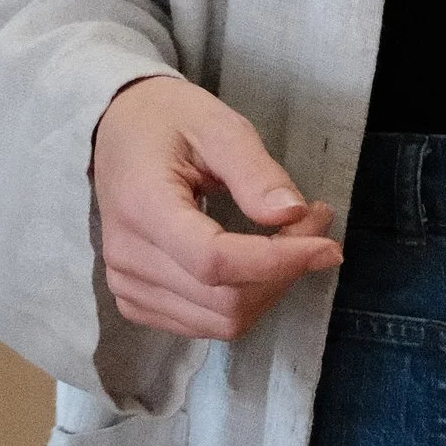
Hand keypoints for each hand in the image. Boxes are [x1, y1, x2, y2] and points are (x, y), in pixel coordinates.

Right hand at [92, 75, 341, 339]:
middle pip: (225, 300)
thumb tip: (292, 213)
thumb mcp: (217, 124)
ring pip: (222, 321)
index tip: (328, 245)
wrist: (117, 131)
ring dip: (271, 288)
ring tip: (292, 238)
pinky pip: (204, 325)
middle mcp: (127, 257)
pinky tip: (257, 263)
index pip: (214, 261)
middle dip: (286, 269)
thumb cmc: (168, 120)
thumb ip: (255, 171)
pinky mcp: (135, 300)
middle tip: (313, 220)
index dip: (279, 261)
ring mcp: (127, 285)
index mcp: (143, 207)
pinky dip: (245, 301)